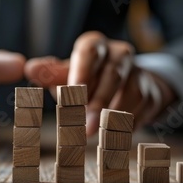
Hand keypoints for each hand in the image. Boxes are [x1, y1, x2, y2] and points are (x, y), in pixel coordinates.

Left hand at [25, 31, 176, 135]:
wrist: (124, 84)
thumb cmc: (86, 79)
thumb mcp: (66, 75)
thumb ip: (50, 74)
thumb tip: (30, 69)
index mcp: (95, 46)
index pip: (89, 51)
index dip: (81, 70)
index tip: (72, 91)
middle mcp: (119, 54)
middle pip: (112, 74)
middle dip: (97, 102)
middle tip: (85, 127)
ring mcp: (139, 73)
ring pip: (131, 93)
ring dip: (113, 116)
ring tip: (97, 134)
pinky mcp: (151, 94)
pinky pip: (142, 110)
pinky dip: (128, 125)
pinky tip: (113, 136)